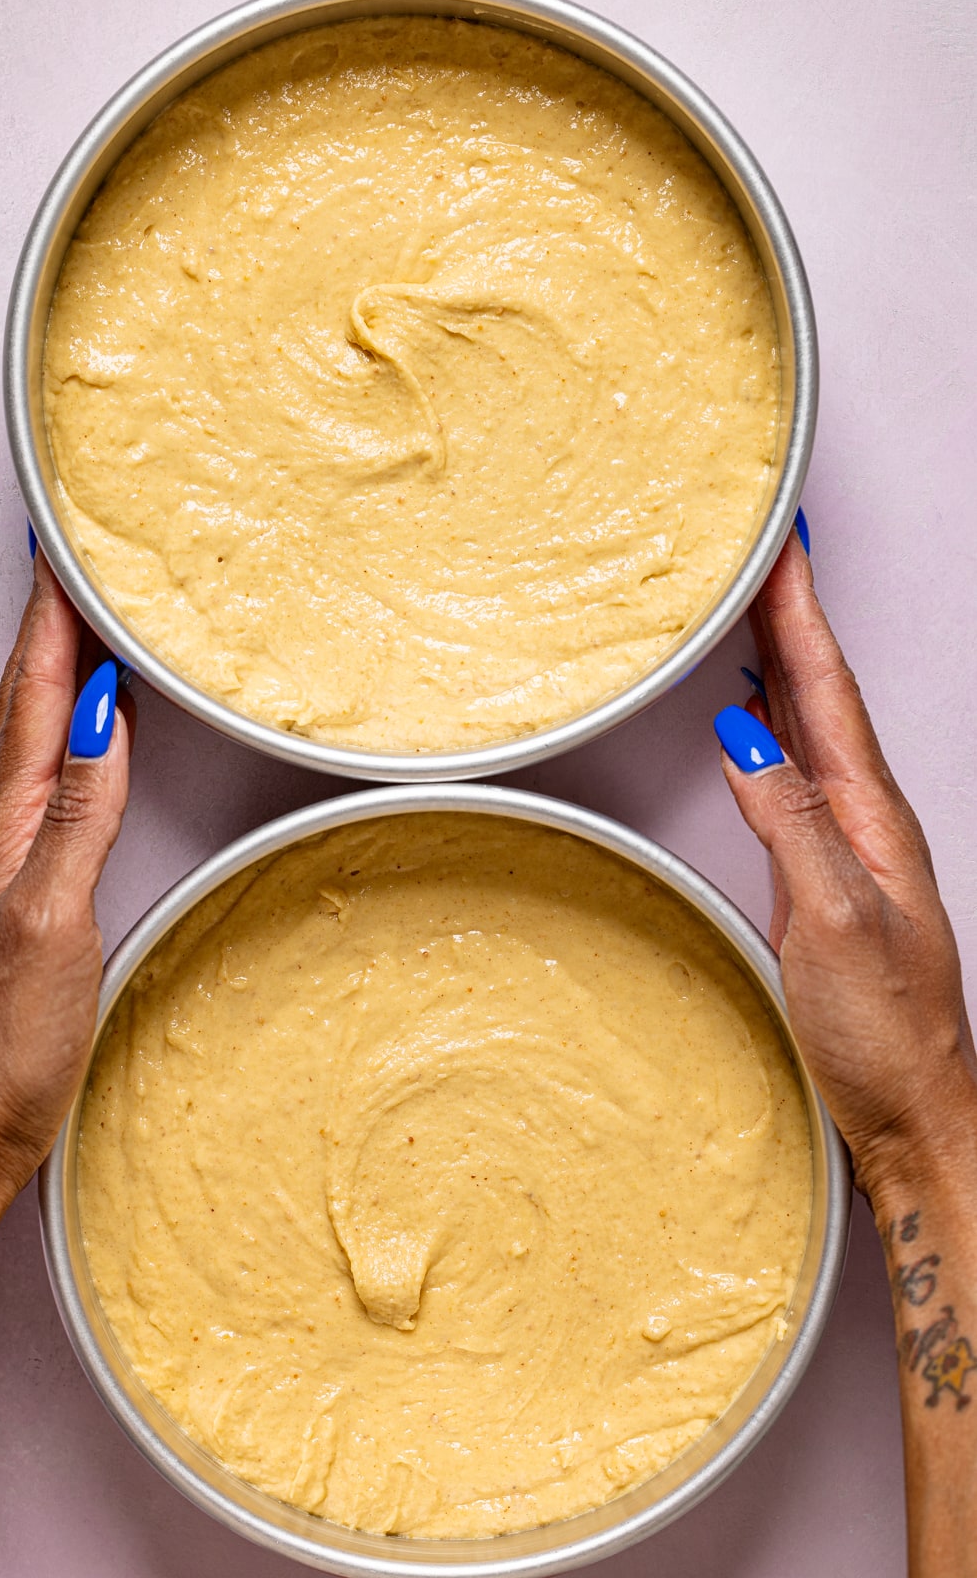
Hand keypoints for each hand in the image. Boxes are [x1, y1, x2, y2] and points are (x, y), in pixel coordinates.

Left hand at [0, 555, 132, 1199]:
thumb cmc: (7, 1040)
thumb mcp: (53, 920)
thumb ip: (80, 815)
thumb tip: (106, 717)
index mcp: (7, 824)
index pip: (36, 698)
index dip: (52, 623)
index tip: (66, 553)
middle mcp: (0, 828)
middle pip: (28, 701)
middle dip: (49, 624)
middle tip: (71, 560)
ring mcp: (7, 856)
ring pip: (35, 734)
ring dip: (54, 669)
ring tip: (79, 622)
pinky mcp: (24, 886)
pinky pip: (48, 778)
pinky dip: (67, 732)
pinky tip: (88, 731)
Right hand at [715, 530, 976, 1207]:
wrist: (910, 1108)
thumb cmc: (884, 1031)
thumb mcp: (832, 923)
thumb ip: (790, 826)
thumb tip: (745, 738)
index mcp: (870, 815)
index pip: (828, 692)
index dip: (801, 615)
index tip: (781, 547)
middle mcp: (861, 817)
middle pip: (820, 692)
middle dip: (790, 613)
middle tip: (761, 548)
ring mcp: (841, 842)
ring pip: (806, 725)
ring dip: (781, 658)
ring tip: (754, 606)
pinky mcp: (816, 871)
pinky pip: (791, 770)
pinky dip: (771, 724)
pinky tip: (756, 715)